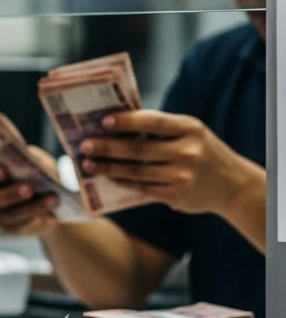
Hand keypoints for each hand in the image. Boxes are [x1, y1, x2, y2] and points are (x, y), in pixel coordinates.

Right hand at [0, 147, 60, 236]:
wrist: (54, 198)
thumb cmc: (39, 173)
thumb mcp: (36, 160)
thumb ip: (29, 156)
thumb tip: (26, 153)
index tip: (2, 170)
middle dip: (10, 194)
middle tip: (29, 187)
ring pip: (11, 213)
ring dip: (32, 206)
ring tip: (51, 198)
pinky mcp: (13, 228)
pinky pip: (24, 225)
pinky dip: (40, 215)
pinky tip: (53, 208)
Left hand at [79, 110, 261, 216]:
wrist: (232, 185)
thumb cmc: (202, 152)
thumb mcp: (190, 133)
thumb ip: (161, 130)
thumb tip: (115, 125)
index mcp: (190, 128)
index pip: (153, 122)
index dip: (127, 122)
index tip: (103, 121)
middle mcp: (188, 151)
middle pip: (138, 150)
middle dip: (107, 147)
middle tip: (84, 145)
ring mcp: (182, 176)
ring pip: (136, 172)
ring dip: (108, 168)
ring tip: (88, 164)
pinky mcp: (176, 195)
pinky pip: (141, 188)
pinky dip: (121, 181)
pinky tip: (107, 176)